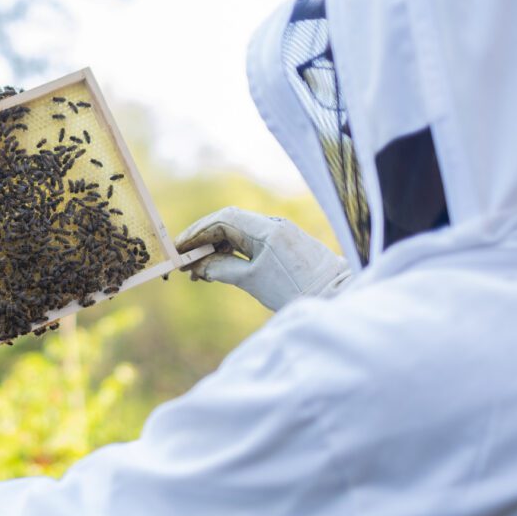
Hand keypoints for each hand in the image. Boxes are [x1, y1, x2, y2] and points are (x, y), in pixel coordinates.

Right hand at [175, 207, 348, 310]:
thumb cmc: (296, 289)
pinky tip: (220, 269)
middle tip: (184, 262)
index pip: (223, 219)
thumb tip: (197, 265)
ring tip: (199, 272)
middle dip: (203, 242)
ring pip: (238, 235)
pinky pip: (250, 243)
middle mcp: (273, 225)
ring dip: (216, 250)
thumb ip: (220, 269)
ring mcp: (279, 234)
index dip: (197, 232)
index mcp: (266, 229)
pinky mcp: (284, 246)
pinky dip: (231, 254)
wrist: (337, 296)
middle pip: (228, 224)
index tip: (179, 247)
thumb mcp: (252, 281)